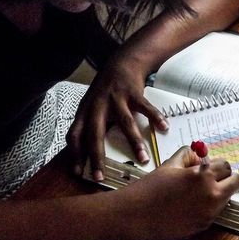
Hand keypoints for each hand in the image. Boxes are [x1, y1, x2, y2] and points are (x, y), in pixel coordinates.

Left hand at [65, 54, 167, 178]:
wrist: (122, 62)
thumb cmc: (106, 90)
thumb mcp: (92, 105)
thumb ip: (91, 124)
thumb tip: (92, 154)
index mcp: (86, 111)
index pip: (74, 134)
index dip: (74, 153)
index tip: (77, 172)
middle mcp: (98, 105)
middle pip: (95, 133)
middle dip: (97, 157)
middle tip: (100, 177)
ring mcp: (116, 98)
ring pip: (124, 123)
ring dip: (134, 142)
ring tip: (143, 159)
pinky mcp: (133, 92)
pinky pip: (145, 108)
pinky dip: (155, 118)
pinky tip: (164, 128)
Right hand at [116, 147, 238, 239]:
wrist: (137, 213)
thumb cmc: (152, 187)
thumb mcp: (171, 164)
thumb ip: (189, 156)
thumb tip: (199, 156)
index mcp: (203, 176)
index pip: (226, 165)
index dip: (216, 164)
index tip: (210, 165)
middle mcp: (211, 195)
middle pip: (235, 182)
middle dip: (226, 177)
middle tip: (212, 176)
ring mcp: (209, 213)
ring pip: (227, 198)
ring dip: (219, 191)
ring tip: (198, 190)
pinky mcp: (204, 226)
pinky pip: (215, 212)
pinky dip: (208, 206)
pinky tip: (190, 203)